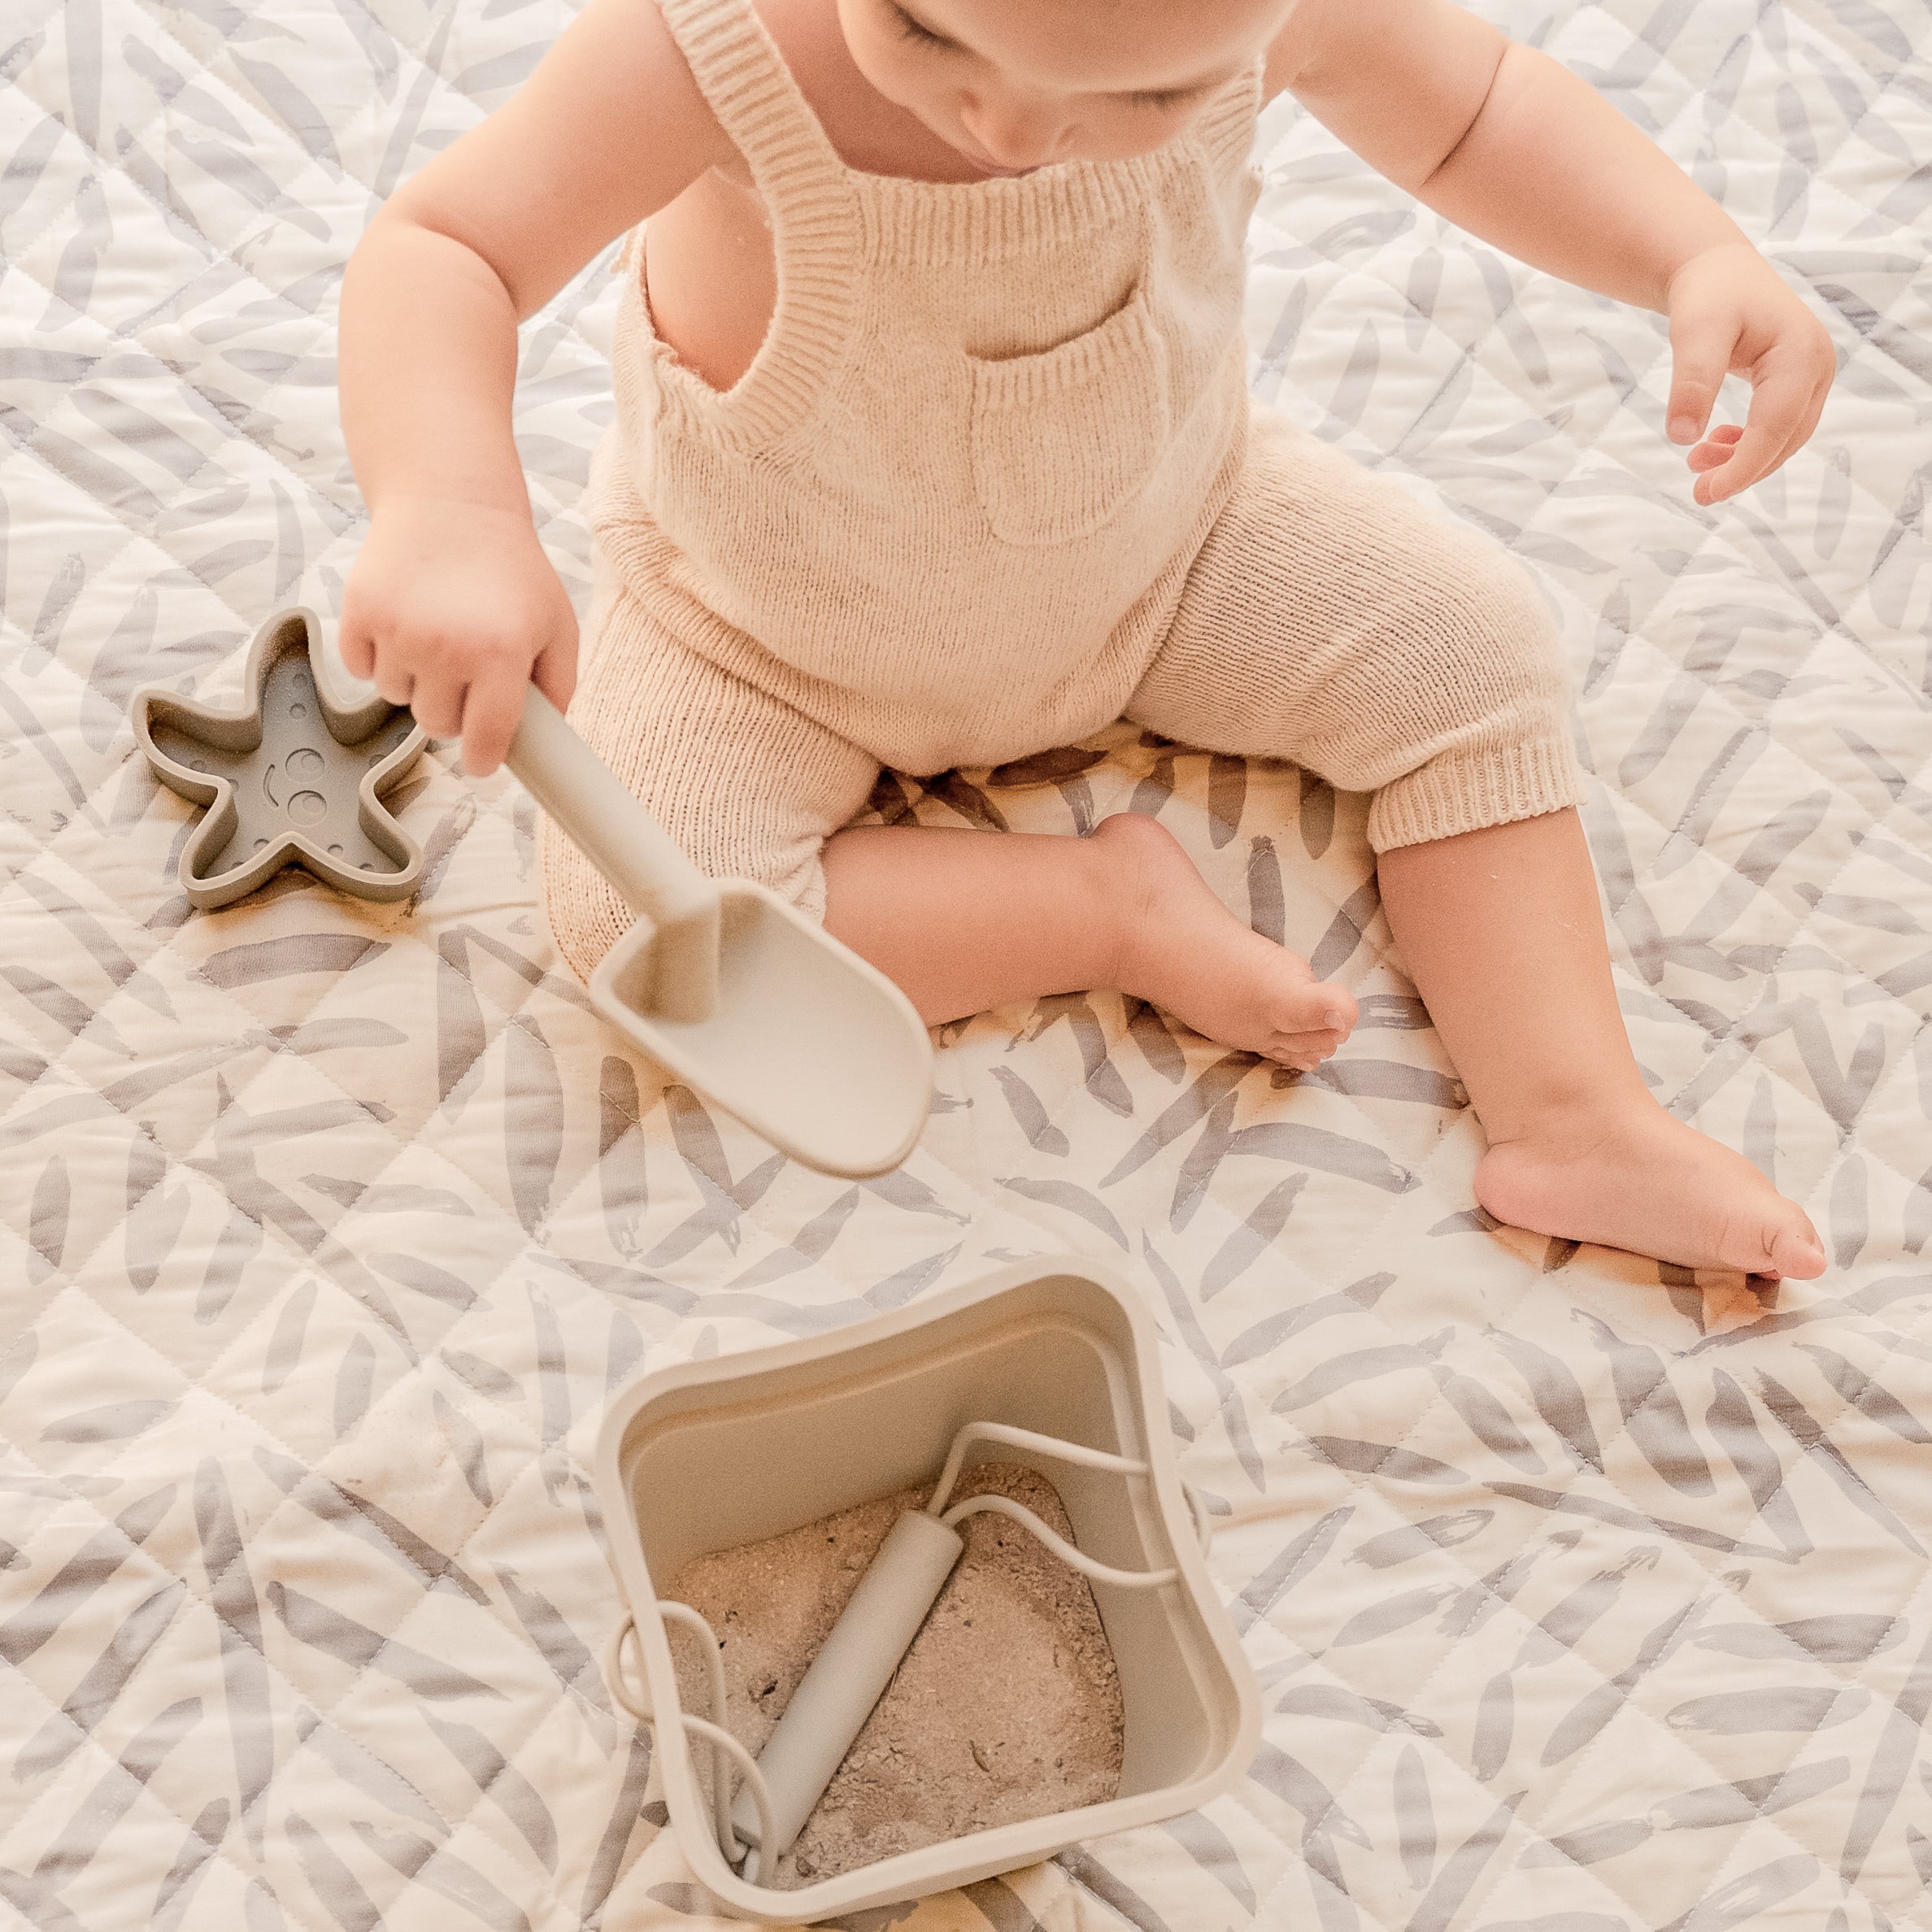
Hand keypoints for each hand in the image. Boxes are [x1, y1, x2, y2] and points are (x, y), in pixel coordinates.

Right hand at [339, 497, 577, 776]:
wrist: (453, 503)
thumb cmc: (512, 569)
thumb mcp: (557, 624)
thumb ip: (559, 685)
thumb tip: (547, 739)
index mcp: (500, 655)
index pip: (487, 739)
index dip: (483, 760)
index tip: (481, 763)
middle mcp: (446, 648)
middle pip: (437, 725)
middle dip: (452, 710)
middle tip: (465, 674)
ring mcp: (398, 631)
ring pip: (398, 699)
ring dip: (416, 680)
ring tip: (436, 635)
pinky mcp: (359, 613)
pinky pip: (362, 670)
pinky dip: (379, 658)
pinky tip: (403, 623)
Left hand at [1663, 242, 1835, 506]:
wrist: (1719, 270)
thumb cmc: (1709, 295)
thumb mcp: (1694, 333)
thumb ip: (1692, 382)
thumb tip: (1682, 437)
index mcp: (1802, 353)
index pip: (1776, 425)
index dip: (1744, 465)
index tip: (1707, 493)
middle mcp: (1819, 365)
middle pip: (1786, 437)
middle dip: (1743, 470)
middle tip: (1697, 492)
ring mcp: (1814, 374)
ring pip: (1785, 436)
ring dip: (1744, 459)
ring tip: (1695, 461)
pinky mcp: (1798, 381)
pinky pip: (1780, 425)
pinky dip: (1749, 444)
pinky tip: (1714, 443)